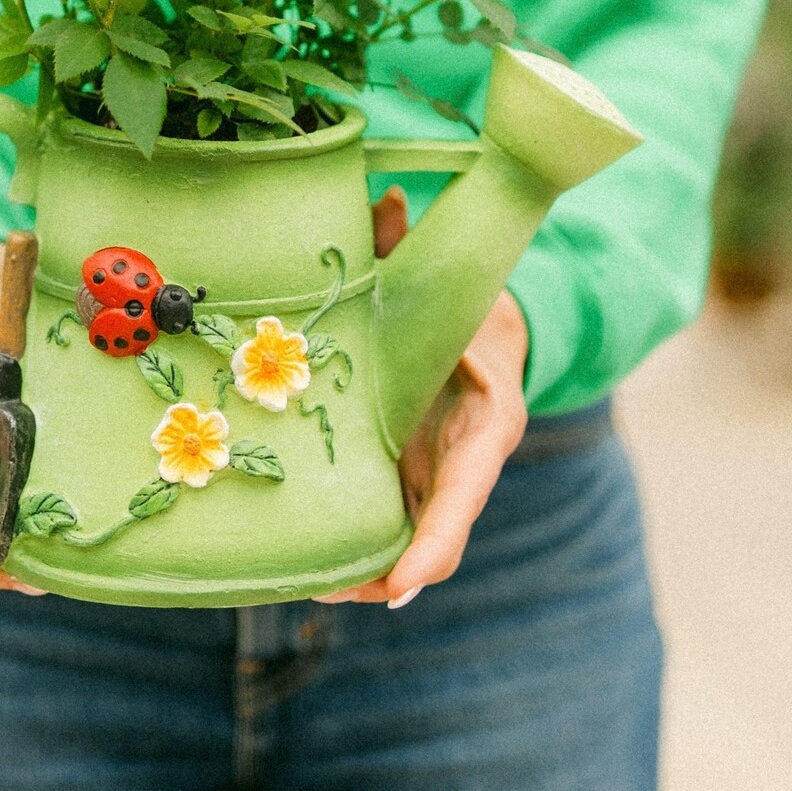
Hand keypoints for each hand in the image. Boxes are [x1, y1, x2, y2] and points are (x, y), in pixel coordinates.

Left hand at [318, 186, 529, 606]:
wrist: (486, 320)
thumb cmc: (465, 299)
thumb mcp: (444, 277)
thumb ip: (408, 246)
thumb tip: (386, 201)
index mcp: (489, 420)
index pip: (466, 495)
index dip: (433, 544)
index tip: (400, 586)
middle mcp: (466, 460)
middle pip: (434, 537)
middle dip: (385, 573)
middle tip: (326, 589)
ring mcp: (441, 474)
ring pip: (407, 539)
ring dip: (363, 570)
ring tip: (302, 583)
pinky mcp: (414, 476)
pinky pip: (388, 520)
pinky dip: (356, 544)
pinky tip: (305, 558)